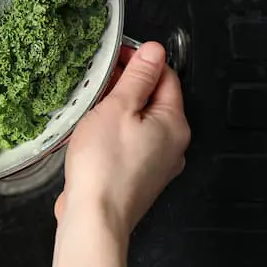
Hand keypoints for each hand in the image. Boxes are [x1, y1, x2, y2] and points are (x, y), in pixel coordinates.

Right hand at [55, 42, 190, 236]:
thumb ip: (138, 77)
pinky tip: (92, 130)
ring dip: (117, 107)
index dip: (141, 60)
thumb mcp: (119, 107)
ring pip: (139, 120)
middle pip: (153, 98)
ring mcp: (156, 162)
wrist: (95, 215)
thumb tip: (154, 51)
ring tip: (91, 104)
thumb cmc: (105, 166)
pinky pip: (129, 141)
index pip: (165, 76)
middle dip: (126, 84)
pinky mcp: (137, 174)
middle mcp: (172, 144)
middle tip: (98, 79)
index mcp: (174, 123)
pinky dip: (113, 129)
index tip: (117, 54)